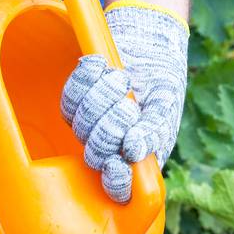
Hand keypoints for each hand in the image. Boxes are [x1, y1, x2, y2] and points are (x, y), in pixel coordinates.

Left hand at [60, 3, 188, 202]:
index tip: (115, 164)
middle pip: (95, 151)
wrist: (147, 45)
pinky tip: (100, 65)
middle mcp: (111, 149)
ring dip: (100, 96)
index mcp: (137, 160)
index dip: (115, 182)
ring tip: (120, 77)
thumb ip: (152, 132)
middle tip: (129, 102)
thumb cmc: (162, 82)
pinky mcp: (76, 102)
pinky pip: (69, 98)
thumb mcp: (165, 107)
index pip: (120, 188)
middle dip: (111, 123)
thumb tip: (132, 152)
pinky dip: (84, 79)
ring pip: (80, 124)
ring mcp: (91, 126)